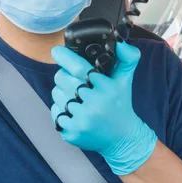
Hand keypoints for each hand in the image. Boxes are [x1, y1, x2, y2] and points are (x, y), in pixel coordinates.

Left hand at [50, 42, 157, 175]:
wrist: (122, 138)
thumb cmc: (120, 103)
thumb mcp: (125, 80)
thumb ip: (126, 58)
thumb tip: (120, 44)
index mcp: (107, 88)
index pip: (78, 67)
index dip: (65, 57)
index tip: (57, 52)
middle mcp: (94, 104)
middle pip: (62, 79)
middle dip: (63, 74)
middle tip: (71, 78)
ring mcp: (82, 120)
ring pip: (56, 95)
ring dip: (61, 92)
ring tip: (75, 96)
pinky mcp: (72, 133)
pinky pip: (55, 112)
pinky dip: (60, 109)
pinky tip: (73, 111)